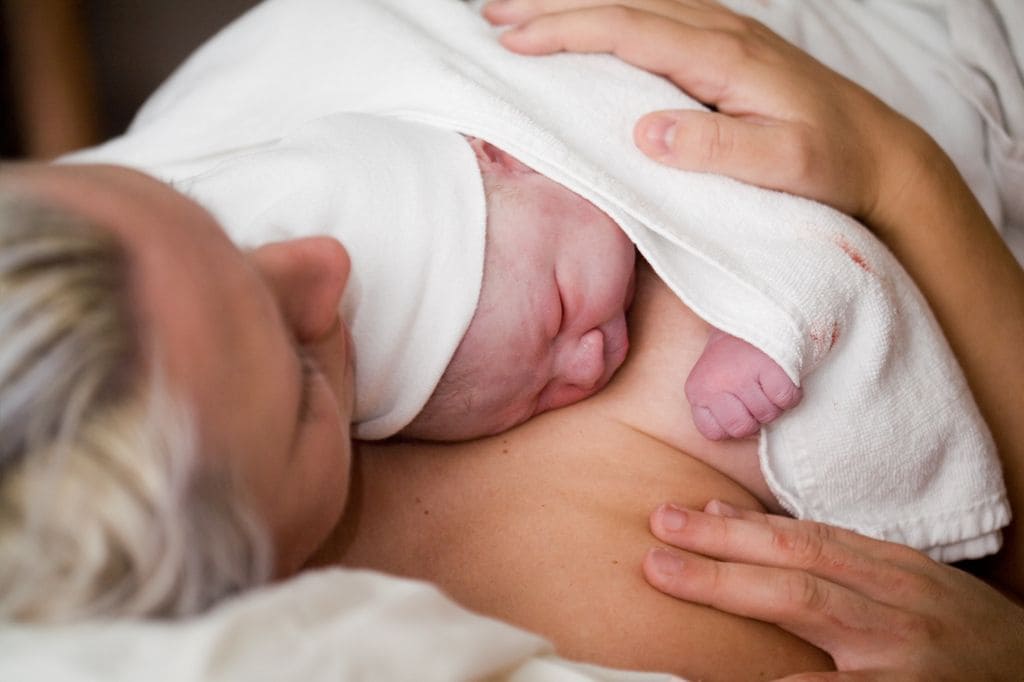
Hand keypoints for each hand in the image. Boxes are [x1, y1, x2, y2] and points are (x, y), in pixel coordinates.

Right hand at [482, 0, 925, 225]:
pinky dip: (609, 10)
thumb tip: (645, 130)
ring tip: (521, 8)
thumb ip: (719, 146)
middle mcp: (720, 31)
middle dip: (552, 4)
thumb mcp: (785, 165)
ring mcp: (724, 32)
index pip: (629, 30)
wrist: (879, 153)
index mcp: (725, 57)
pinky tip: (589, 17)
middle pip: (622, 1)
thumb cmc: (832, 164)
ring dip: (575, 1)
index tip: (513, 42)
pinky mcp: (725, 45)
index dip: (567, 32)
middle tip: (490, 12)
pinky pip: (654, 12)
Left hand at [642, 500, 1023, 679]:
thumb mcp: (903, 584)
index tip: (686, 515)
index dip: (741, 525)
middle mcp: (893, 600)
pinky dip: (779, 680)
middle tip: (659, 532)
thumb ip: (827, 556)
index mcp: (892, 569)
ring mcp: (897, 651)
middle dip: (720, 545)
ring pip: (806, 603)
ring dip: (729, 586)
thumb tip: (732, 522)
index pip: (806, 537)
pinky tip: (726, 675)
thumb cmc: (960, 632)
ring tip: (668, 576)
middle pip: (795, 561)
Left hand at [685, 329, 800, 439]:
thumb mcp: (713, 377)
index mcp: (697, 390)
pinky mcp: (769, 369)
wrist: (752, 310)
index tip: (738, 406)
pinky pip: (786, 400)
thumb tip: (747, 435)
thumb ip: (720, 406)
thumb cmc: (734, 350)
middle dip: (755, 417)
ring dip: (775, 402)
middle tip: (757, 391)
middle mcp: (715, 386)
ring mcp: (741, 378)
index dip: (730, 424)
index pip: (713, 432)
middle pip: (743, 429)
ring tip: (767, 377)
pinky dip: (792, 393)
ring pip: (768, 415)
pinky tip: (782, 375)